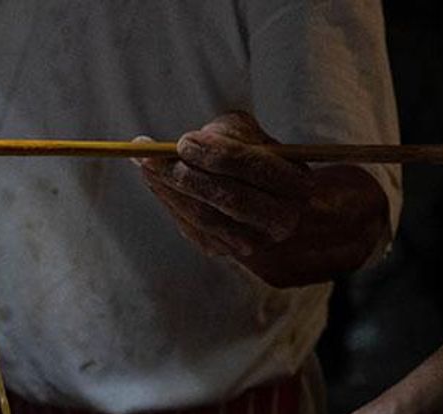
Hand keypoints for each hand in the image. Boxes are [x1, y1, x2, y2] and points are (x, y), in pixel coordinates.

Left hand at [139, 111, 313, 262]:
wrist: (255, 192)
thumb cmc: (250, 152)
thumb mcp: (247, 133)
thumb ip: (225, 135)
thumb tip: (182, 145)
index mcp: (297, 184)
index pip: (255, 168)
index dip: (217, 154)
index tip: (184, 140)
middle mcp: (279, 221)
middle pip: (229, 198)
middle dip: (188, 175)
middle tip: (153, 156)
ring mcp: (250, 242)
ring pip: (204, 217)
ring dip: (169, 189)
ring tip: (145, 162)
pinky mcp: (221, 250)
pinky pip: (190, 227)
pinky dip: (168, 201)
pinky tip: (154, 179)